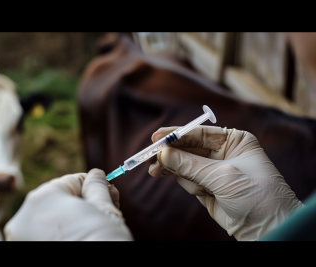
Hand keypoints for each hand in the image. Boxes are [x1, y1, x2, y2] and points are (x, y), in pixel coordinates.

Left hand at [4, 169, 132, 240]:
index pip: (71, 182)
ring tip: (86, 233)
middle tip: (99, 218)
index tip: (108, 197)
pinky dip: (55, 237)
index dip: (92, 188)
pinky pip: (41, 236)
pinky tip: (74, 241)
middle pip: (57, 201)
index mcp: (42, 197)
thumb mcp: (105, 210)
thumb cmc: (102, 241)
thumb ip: (97, 188)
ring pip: (48, 220)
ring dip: (66, 223)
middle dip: (78, 206)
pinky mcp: (22, 249)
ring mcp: (19, 239)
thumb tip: (96, 175)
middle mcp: (23, 216)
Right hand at [148, 126, 303, 240]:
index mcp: (234, 141)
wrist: (268, 228)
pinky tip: (201, 192)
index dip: (176, 134)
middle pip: (188, 148)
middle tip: (150, 156)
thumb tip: (163, 154)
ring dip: (175, 170)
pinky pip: (188, 181)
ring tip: (157, 172)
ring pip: (184, 165)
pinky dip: (188, 184)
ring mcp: (215, 171)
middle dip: (171, 153)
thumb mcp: (223, 175)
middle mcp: (224, 153)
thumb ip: (190, 164)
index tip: (156, 138)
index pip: (199, 133)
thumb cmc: (257, 195)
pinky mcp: (208, 188)